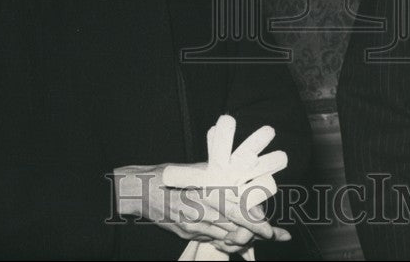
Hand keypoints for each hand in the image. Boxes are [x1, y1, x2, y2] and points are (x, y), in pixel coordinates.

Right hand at [113, 164, 290, 245]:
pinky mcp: (185, 234)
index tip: (267, 225)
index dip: (252, 219)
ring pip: (224, 236)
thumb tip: (234, 170)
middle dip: (255, 232)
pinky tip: (237, 237)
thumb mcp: (188, 170)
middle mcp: (196, 214)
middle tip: (275, 234)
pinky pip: (211, 238)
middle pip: (232, 226)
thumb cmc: (161, 177)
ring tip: (261, 236)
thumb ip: (212, 172)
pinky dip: (225, 238)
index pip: (233, 209)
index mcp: (199, 194)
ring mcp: (190, 227)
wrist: (134, 193)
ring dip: (243, 237)